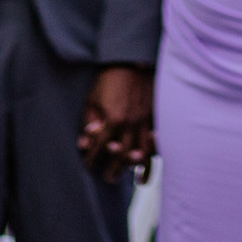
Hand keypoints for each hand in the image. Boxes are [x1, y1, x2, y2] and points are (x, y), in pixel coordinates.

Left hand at [78, 65, 155, 181]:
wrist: (133, 60)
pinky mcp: (156, 117)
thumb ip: (89, 122)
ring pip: (143, 153)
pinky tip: (152, 165)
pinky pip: (157, 142)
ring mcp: (146, 121)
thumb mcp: (93, 99)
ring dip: (137, 168)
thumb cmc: (109, 79)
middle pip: (122, 156)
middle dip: (114, 169)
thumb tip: (84, 142)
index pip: (99, 147)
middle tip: (108, 178)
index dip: (91, 158)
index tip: (88, 165)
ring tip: (136, 181)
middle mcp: (130, 123)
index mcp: (112, 119)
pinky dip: (155, 155)